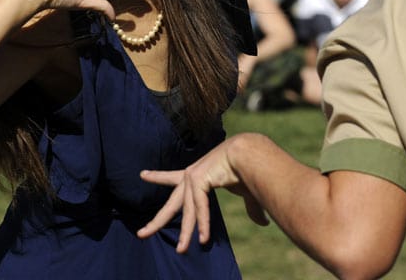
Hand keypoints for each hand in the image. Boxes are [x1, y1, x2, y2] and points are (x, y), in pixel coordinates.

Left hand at [137, 135, 268, 252]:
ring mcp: (192, 177)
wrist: (251, 154)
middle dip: (157, 222)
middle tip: (141, 234)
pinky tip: (204, 239)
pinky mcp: (197, 179)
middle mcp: (191, 175)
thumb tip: (263, 224)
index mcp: (198, 175)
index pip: (172, 178)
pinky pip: (199, 207)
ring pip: (186, 212)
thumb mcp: (245, 192)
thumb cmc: (248, 169)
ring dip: (186, 233)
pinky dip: (203, 223)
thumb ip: (250, 209)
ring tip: (181, 251)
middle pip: (171, 204)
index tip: (141, 175)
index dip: (157, 177)